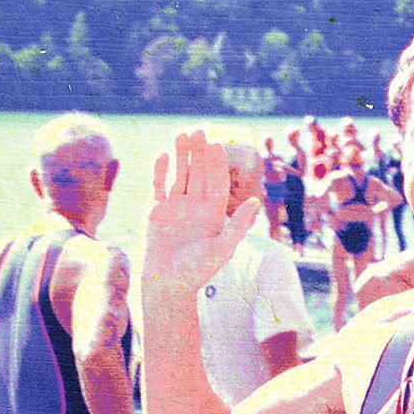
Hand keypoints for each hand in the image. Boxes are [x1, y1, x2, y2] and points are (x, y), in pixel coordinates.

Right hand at [141, 130, 259, 302]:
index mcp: (214, 213)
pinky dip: (161, 172)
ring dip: (181, 155)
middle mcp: (196, 207)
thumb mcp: (222, 248)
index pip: (216, 182)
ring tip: (181, 134)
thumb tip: (255, 201)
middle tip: (199, 130)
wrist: (167, 283)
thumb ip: (237, 224)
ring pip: (180, 175)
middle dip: (199, 152)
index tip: (216, 145)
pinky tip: (163, 155)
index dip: (217, 163)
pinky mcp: (158, 211)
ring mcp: (177, 207)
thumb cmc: (197, 271)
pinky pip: (160, 186)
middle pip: (199, 173)